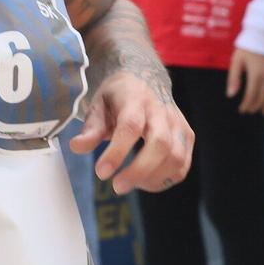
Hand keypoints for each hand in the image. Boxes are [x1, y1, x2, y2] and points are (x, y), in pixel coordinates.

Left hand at [70, 70, 193, 193]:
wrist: (145, 78)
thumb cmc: (118, 96)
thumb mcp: (99, 105)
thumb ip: (91, 128)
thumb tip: (76, 148)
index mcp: (136, 98)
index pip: (131, 126)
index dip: (117, 152)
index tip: (101, 172)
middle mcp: (161, 111)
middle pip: (160, 144)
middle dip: (139, 170)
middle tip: (117, 186)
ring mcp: (178, 124)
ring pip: (175, 158)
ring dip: (152, 178)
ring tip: (128, 183)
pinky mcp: (187, 137)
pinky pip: (181, 166)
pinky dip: (163, 180)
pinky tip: (143, 181)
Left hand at [227, 48, 263, 114]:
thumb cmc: (248, 46)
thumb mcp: (236, 60)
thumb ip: (233, 78)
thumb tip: (230, 95)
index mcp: (256, 74)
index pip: (251, 95)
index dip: (247, 105)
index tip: (242, 110)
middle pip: (263, 97)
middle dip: (256, 106)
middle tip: (250, 111)